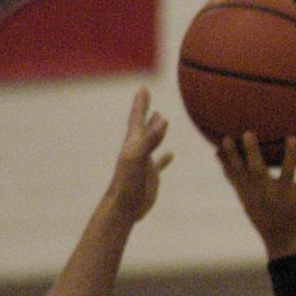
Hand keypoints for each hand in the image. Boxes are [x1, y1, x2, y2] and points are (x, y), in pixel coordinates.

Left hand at [107, 87, 172, 222]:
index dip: (140, 103)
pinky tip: (171, 154)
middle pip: (142, 125)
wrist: (124, 207)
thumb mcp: (138, 157)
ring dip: (155, 129)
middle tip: (146, 95)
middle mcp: (137, 149)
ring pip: (151, 141)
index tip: (143, 88)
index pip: (137, 118)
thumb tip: (163, 119)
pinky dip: (165, 156)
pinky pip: (159, 162)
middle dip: (145, 110)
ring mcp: (144, 162)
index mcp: (133, 143)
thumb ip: (150, 138)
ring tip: (161, 118)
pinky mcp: (150, 175)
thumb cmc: (128, 182)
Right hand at [217, 132, 295, 258]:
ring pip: (288, 172)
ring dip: (290, 155)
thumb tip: (216, 153)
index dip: (231, 156)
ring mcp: (286, 195)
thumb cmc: (264, 215)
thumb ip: (234, 176)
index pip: (238, 172)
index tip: (225, 138)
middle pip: (257, 170)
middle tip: (248, 133)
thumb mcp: (245, 197)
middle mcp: (267, 192)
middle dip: (252, 153)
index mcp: (251, 192)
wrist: (286, 243)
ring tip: (292, 138)